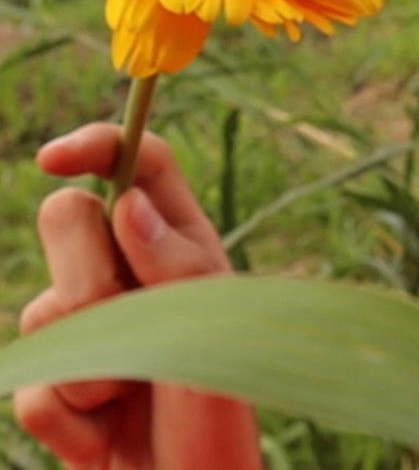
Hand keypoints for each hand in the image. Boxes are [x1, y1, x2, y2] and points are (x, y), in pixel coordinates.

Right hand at [14, 123, 262, 469]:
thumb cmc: (219, 414)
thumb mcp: (212, 329)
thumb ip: (173, 263)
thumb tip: (127, 201)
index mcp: (178, 241)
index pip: (139, 162)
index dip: (97, 144)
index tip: (53, 159)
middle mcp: (129, 271)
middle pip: (66, 218)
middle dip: (87, 275)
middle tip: (128, 323)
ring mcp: (88, 325)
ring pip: (42, 309)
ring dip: (89, 367)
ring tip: (132, 400)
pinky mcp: (58, 383)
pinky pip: (33, 383)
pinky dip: (69, 418)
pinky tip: (104, 439)